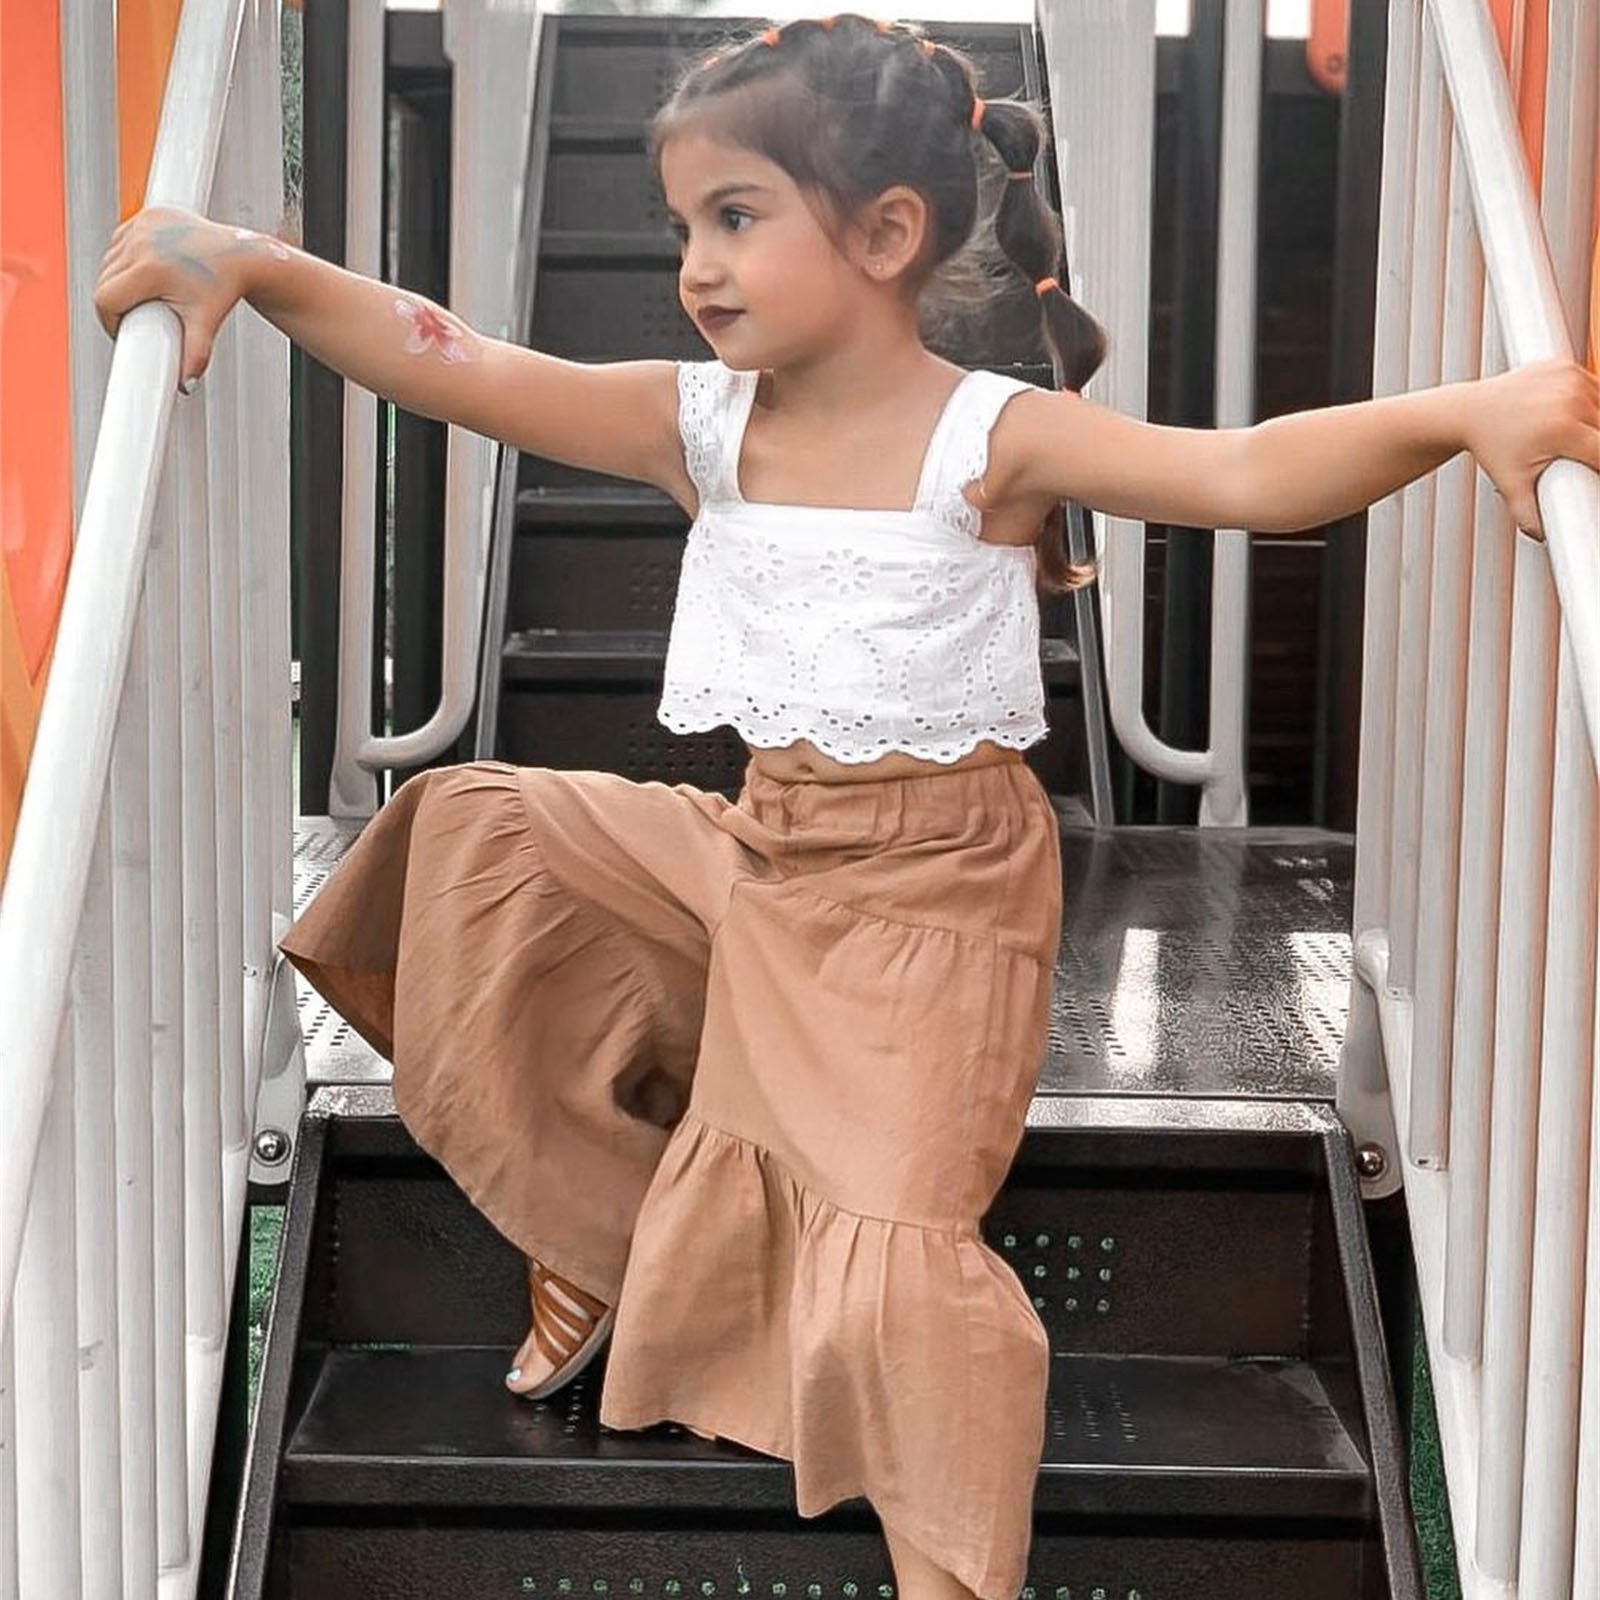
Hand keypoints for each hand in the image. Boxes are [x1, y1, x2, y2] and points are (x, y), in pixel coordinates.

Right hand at [92, 206, 286, 392]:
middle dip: (117, 303)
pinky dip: (127, 258)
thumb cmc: (225, 289)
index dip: (110, 321)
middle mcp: (141, 241)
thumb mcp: (207, 323)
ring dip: (119, 280)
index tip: (123, 332)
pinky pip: (122, 242)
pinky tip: (146, 270)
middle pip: (105, 281)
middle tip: (139, 317)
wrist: (243, 256)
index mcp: (149, 267)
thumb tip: (186, 387)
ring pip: (110, 261)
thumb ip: (195, 356)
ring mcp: (142, 225)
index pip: (106, 299)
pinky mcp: (146, 215)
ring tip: (145, 296)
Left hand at [1463, 357, 1598, 538]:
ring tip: (1569, 439)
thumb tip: (1544, 539)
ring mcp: (1570, 379)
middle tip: (1577, 456)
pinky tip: (1573, 415)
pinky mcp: (1567, 366)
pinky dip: (1590, 401)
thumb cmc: (1492, 449)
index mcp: (1562, 430)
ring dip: (1597, 423)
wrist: (1470, 412)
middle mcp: (1570, 400)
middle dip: (1597, 446)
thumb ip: (1528, 516)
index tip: (1594, 472)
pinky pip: (1593, 385)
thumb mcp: (1510, 485)